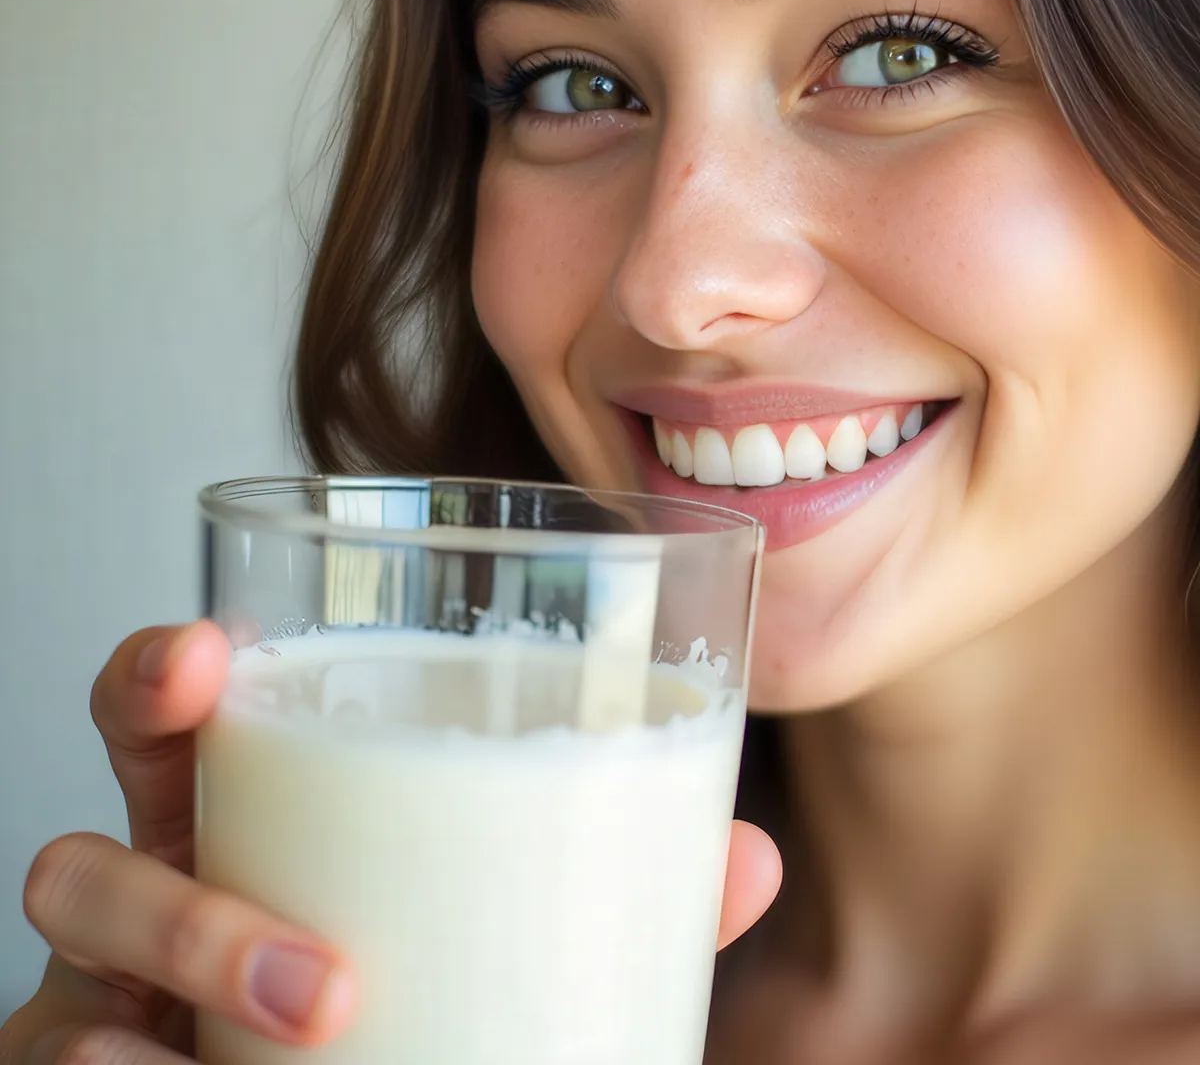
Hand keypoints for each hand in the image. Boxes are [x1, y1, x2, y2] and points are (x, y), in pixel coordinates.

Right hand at [0, 622, 781, 1062]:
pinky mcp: (89, 1060)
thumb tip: (749, 855)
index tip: (215, 645)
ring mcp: (113, 979)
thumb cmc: (418, 980)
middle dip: (147, 755)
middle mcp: (170, 873)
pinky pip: (63, 1054)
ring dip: (197, 943)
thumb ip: (615, 876)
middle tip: (242, 782)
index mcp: (270, 809)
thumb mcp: (503, 919)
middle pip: (110, 787)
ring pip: (80, 916)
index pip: (195, 710)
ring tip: (323, 1000)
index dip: (171, 666)